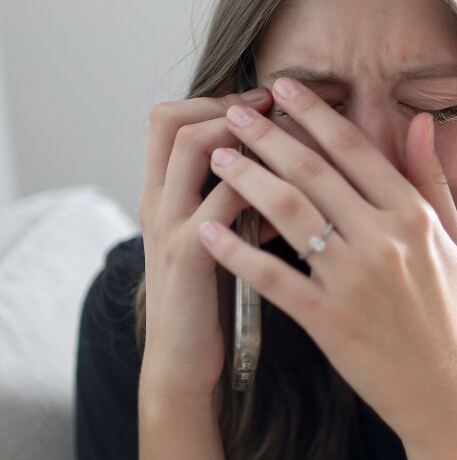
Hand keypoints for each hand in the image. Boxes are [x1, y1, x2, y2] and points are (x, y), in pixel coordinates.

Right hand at [137, 87, 279, 401]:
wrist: (182, 360)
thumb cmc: (209, 294)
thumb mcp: (211, 234)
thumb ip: (229, 197)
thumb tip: (278, 159)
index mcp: (161, 192)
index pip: (168, 117)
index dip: (214, 99)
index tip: (265, 100)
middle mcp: (157, 200)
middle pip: (174, 119)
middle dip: (229, 104)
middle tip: (278, 106)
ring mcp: (169, 224)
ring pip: (194, 147)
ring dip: (245, 131)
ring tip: (288, 135)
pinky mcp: (188, 255)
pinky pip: (223, 200)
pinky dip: (262, 185)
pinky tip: (296, 192)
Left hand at [197, 76, 456, 449]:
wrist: (445, 390)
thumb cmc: (446, 310)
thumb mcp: (452, 239)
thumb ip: (431, 177)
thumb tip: (420, 120)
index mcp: (413, 215)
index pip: (356, 149)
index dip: (315, 113)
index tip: (283, 87)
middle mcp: (384, 239)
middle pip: (314, 172)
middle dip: (268, 136)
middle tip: (232, 111)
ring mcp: (354, 279)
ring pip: (289, 212)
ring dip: (246, 180)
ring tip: (217, 157)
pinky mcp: (327, 319)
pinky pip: (273, 275)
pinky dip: (237, 251)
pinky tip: (206, 232)